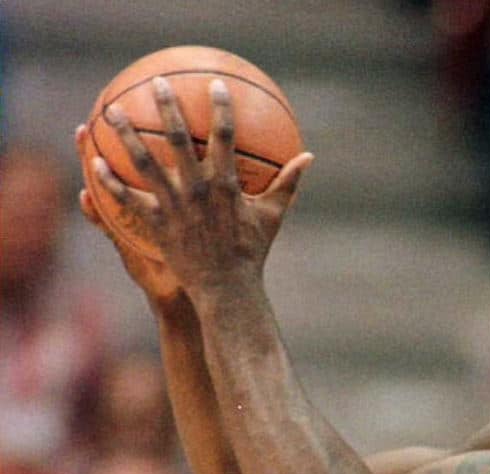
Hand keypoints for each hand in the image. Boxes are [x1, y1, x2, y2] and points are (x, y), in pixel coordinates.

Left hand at [86, 76, 311, 296]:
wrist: (227, 288)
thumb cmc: (251, 252)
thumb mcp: (273, 216)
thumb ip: (288, 183)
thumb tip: (309, 157)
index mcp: (227, 184)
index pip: (225, 136)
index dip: (221, 107)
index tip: (215, 83)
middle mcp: (198, 189)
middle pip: (177, 138)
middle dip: (166, 107)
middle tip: (156, 84)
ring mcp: (174, 205)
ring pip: (144, 162)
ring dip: (126, 134)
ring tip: (111, 112)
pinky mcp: (156, 223)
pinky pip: (127, 199)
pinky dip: (109, 181)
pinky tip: (94, 163)